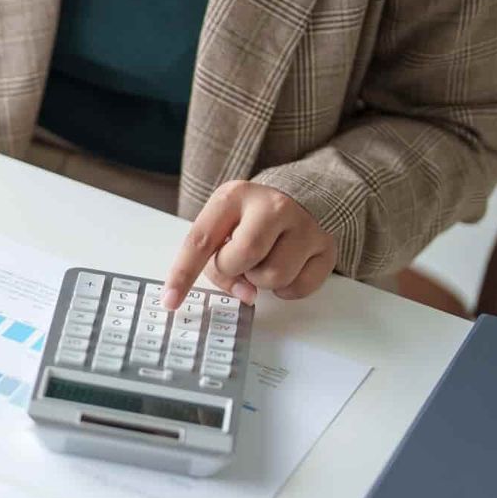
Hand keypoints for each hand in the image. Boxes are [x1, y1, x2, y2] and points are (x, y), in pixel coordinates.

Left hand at [162, 180, 336, 306]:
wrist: (299, 198)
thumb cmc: (250, 219)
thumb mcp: (224, 228)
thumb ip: (218, 264)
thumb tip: (246, 293)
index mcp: (233, 196)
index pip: (201, 240)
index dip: (183, 274)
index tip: (169, 301)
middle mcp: (272, 204)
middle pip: (241, 258)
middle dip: (235, 270)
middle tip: (241, 261)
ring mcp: (304, 224)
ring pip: (274, 277)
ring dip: (263, 281)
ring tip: (266, 260)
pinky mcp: (327, 246)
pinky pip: (300, 288)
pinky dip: (288, 288)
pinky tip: (288, 266)